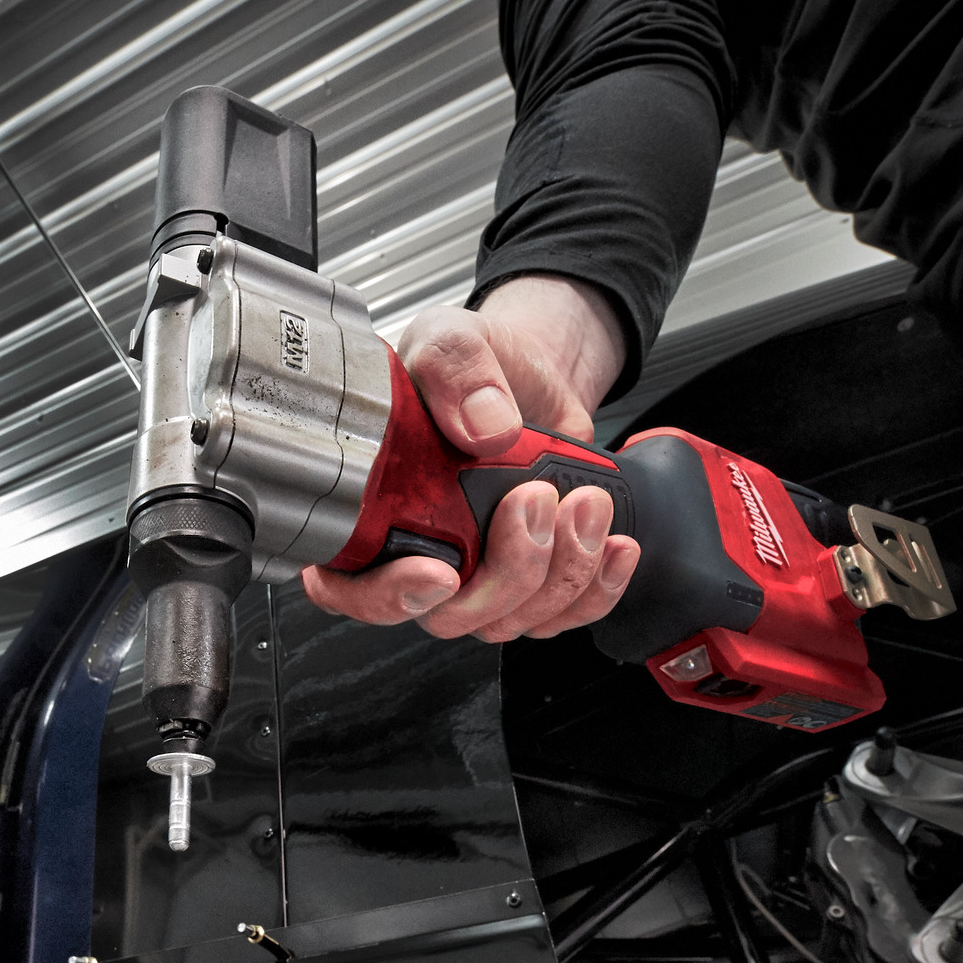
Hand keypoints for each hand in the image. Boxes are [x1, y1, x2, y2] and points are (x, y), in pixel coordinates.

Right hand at [300, 275, 639, 642]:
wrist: (530, 377)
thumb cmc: (471, 371)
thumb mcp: (452, 342)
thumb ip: (454, 372)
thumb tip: (485, 427)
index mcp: (370, 509)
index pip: (350, 586)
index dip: (389, 595)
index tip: (439, 572)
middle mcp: (417, 554)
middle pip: (447, 614)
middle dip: (506, 573)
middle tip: (534, 499)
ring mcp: (477, 577)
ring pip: (512, 620)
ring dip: (562, 568)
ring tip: (586, 499)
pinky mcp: (533, 582)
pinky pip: (565, 614)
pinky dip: (598, 584)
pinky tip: (611, 540)